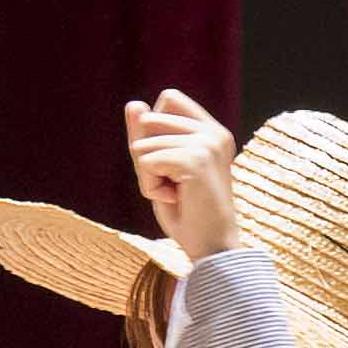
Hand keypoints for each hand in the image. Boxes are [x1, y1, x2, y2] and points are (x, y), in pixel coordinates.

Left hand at [126, 89, 238, 262]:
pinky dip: (150, 187)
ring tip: (177, 195)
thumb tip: (134, 104)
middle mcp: (214, 132)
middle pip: (149, 119)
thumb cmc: (188, 214)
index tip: (172, 165)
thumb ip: (148, 137)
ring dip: (148, 177)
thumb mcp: (160, 170)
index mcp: (212, 130)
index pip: (168, 98)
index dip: (154, 130)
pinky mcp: (196, 159)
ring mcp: (207, 144)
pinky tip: (175, 199)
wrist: (212, 249)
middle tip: (173, 185)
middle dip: (146, 156)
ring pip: (143, 145)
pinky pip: (146, 162)